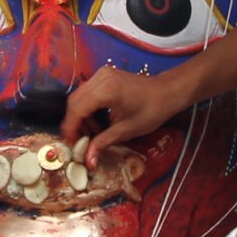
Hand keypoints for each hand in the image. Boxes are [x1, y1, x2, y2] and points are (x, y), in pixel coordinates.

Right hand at [59, 65, 189, 155]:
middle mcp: (100, 78)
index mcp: (106, 91)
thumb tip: (87, 162)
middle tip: (79, 142)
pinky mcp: (104, 75)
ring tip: (92, 134)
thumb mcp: (126, 131)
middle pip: (74, 101)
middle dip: (74, 123)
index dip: (70, 128)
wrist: (167, 92)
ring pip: (79, 96)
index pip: (77, 109)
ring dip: (81, 116)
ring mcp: (101, 74)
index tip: (70, 144)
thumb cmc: (151, 112)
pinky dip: (88, 108)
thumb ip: (103, 143)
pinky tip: (97, 122)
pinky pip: (88, 92)